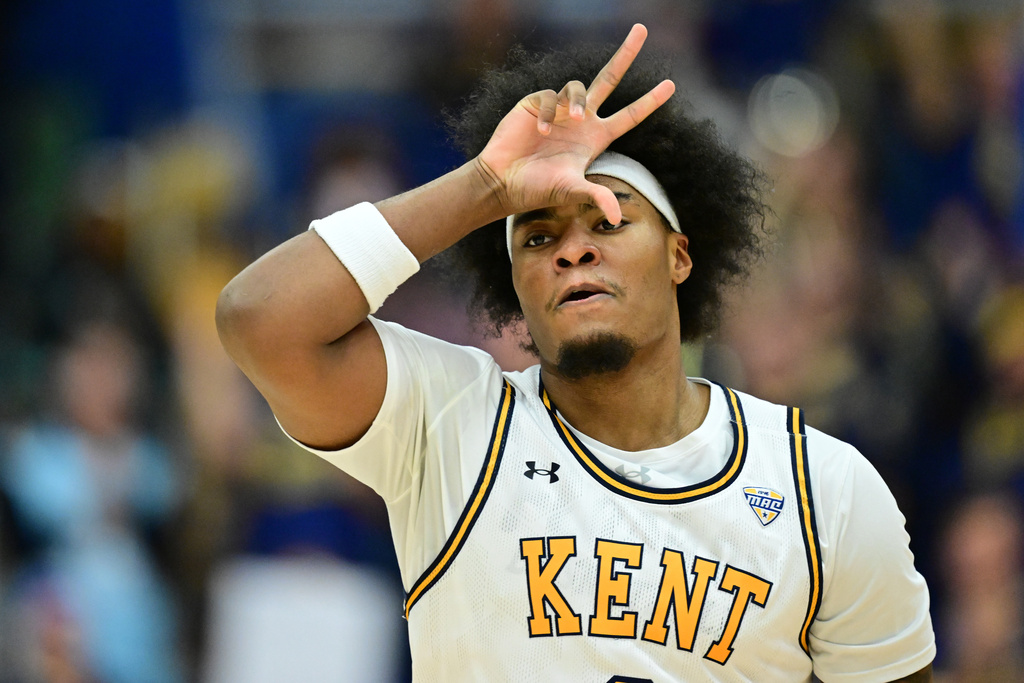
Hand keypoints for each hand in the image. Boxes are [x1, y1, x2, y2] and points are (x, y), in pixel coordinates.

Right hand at [476, 24, 675, 224]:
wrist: (503, 181)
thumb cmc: (538, 189)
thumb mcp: (571, 192)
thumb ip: (596, 197)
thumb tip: (617, 217)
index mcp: (596, 138)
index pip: (629, 115)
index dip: (650, 101)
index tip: (671, 85)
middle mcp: (581, 120)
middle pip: (609, 79)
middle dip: (626, 55)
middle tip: (642, 30)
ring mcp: (559, 110)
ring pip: (578, 87)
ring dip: (577, 101)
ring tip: (571, 119)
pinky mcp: (537, 103)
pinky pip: (550, 97)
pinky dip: (548, 113)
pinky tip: (540, 133)